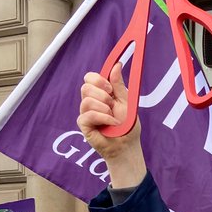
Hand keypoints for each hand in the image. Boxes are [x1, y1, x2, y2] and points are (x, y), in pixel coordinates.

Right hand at [77, 64, 146, 188]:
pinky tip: (111, 123)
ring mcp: (86, 113)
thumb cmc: (127, 126)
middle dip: (102, 94)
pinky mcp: (84, 125)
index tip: (110, 88)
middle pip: (85, 87)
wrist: (127, 146)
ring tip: (113, 117)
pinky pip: (88, 115)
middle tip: (112, 104)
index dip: (98, 79)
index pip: (89, 78)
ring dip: (104, 108)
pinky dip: (103, 118)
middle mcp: (91, 102)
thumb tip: (116, 65)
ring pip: (86, 100)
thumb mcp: (126, 102)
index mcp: (100, 94)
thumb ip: (119, 85)